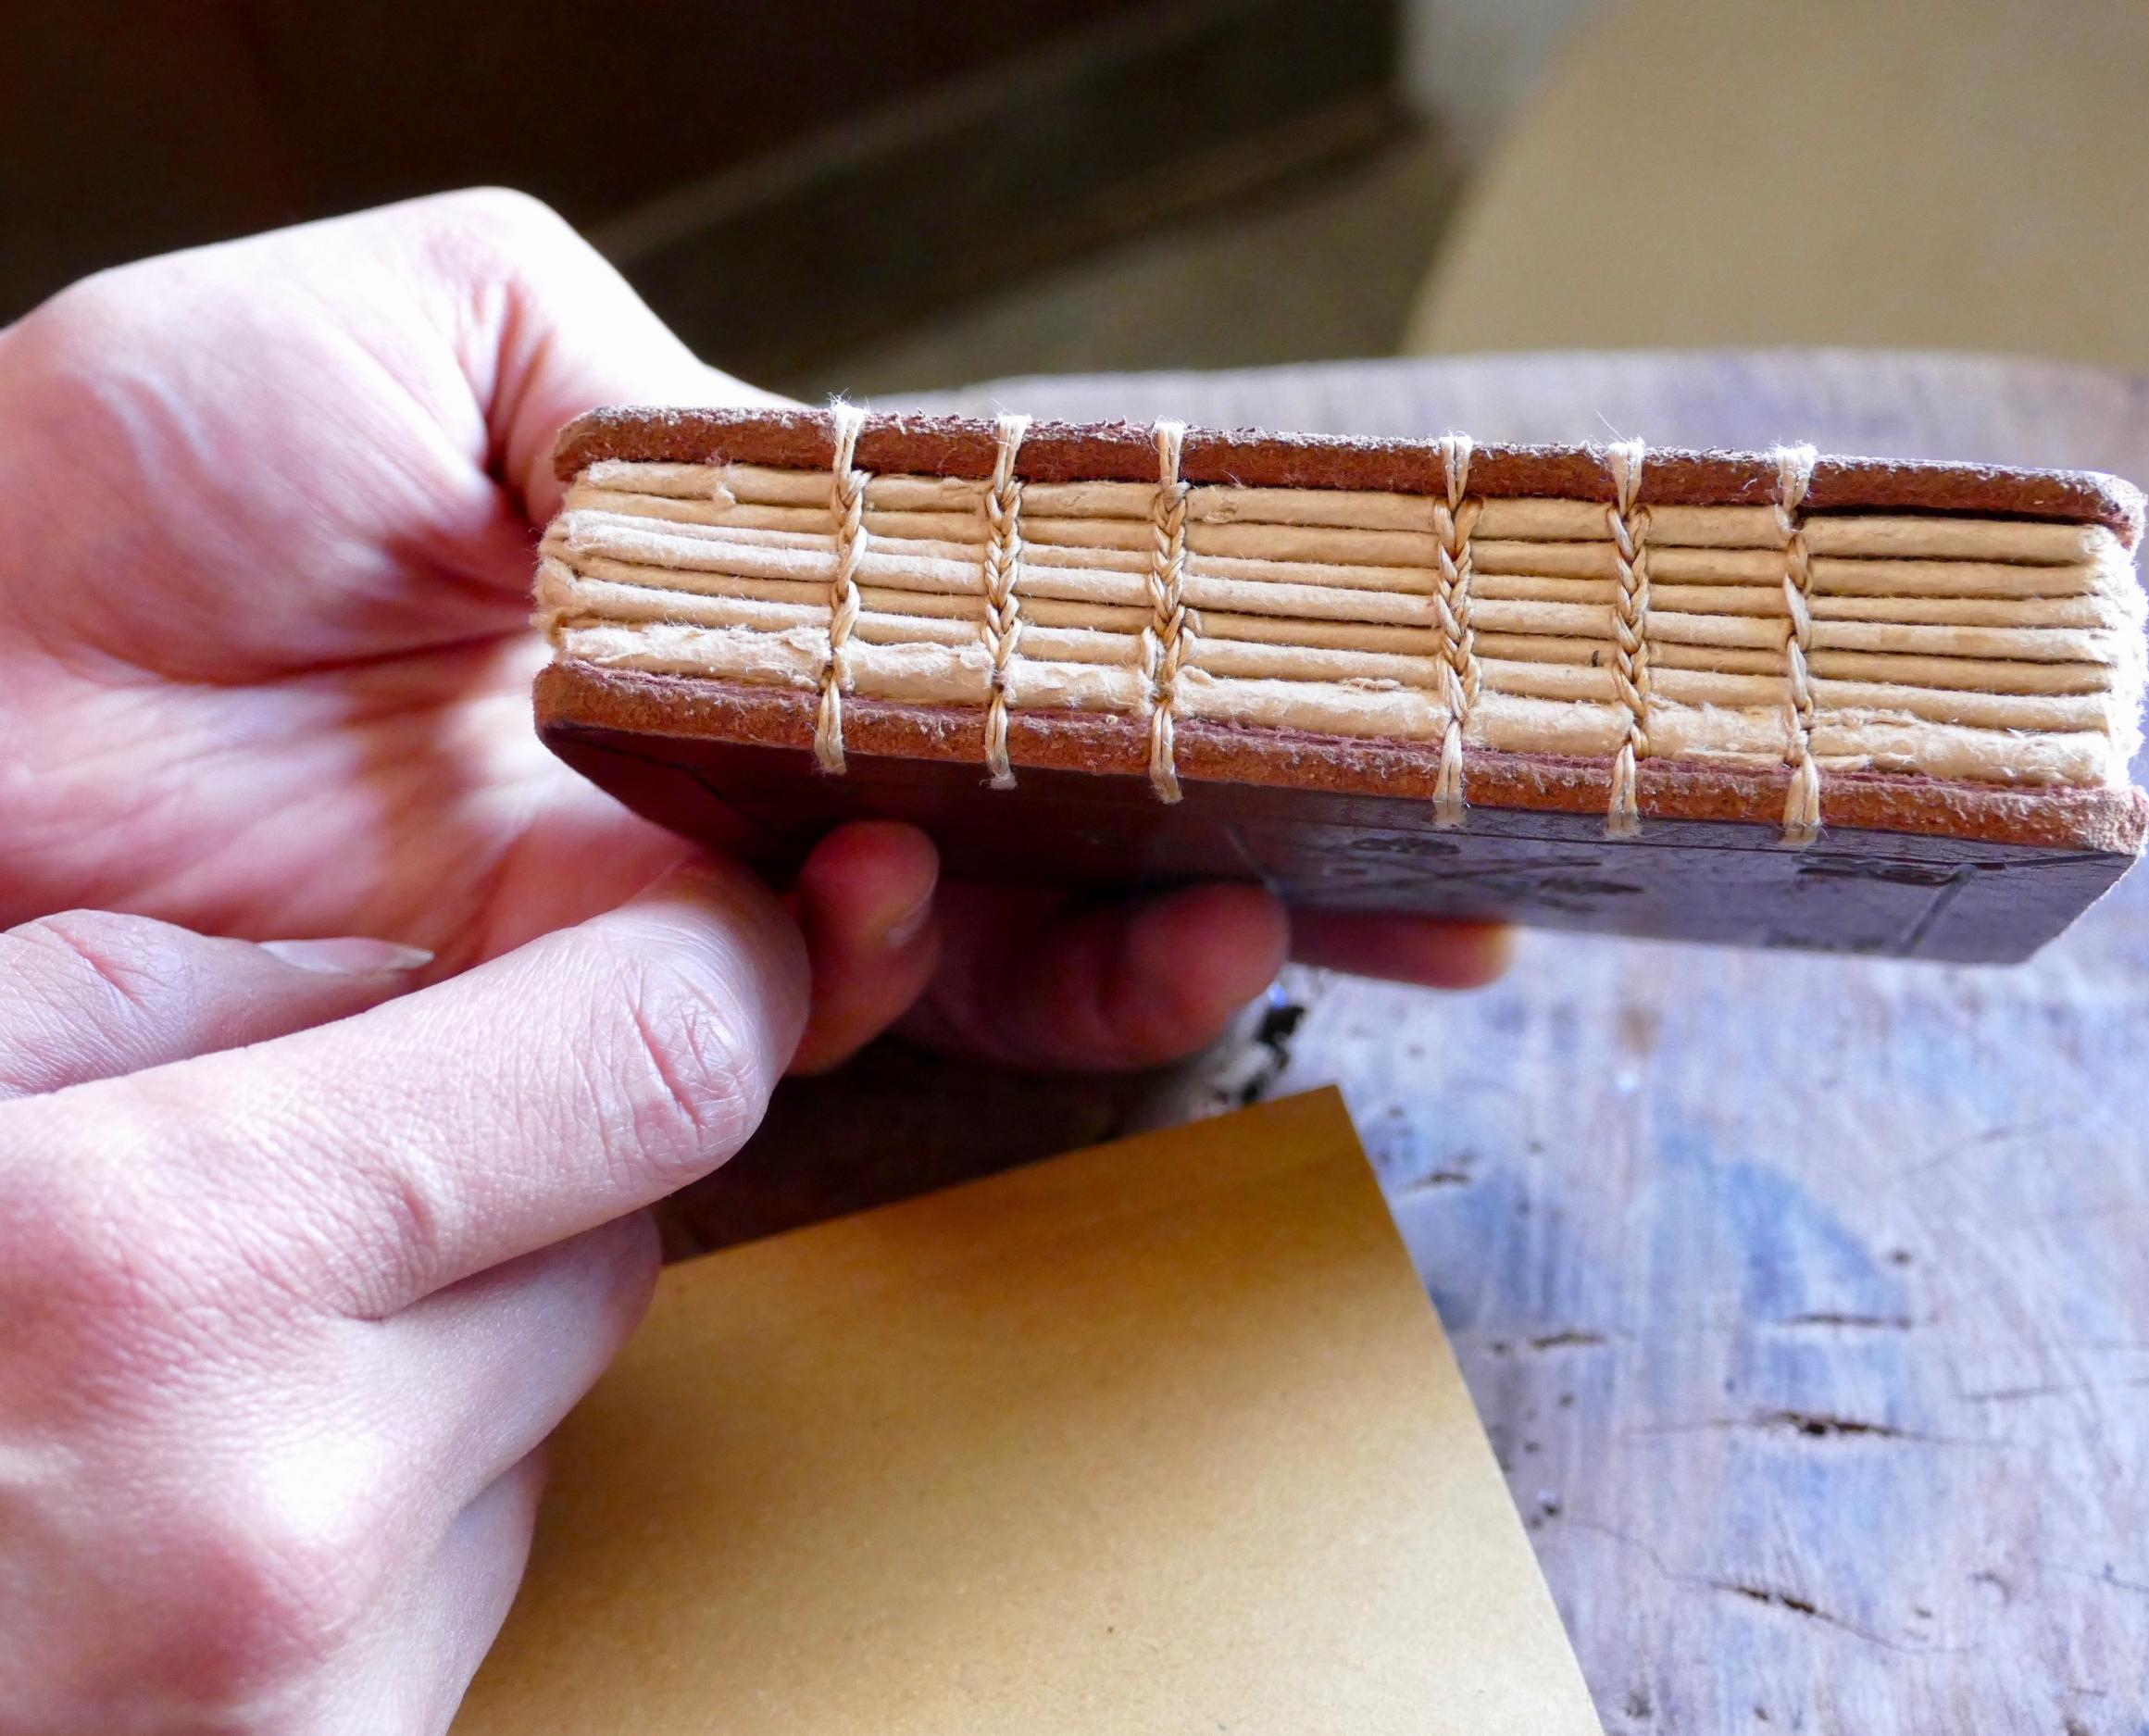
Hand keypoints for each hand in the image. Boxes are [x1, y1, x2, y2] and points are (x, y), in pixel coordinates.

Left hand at [0, 190, 1511, 1074]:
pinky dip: (938, 978)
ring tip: (1272, 903)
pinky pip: (812, 1030)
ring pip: (973, 954)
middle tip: (1420, 858)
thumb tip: (813, 495)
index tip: (1331, 673)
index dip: (1159, 670)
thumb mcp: (401, 340)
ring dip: (1138, 931)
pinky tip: (979, 911)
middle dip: (1239, 839)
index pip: (989, 651)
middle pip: (1035, 825)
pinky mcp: (589, 1057)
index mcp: (701, 620)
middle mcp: (719, 791)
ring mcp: (664, 940)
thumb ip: (625, 387)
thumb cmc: (110, 507)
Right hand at [0, 861, 802, 1731]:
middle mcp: (280, 1519)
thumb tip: (406, 984)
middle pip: (614, 1250)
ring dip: (428, 1367)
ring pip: (538, 1429)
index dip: (711, 981)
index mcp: (156, 1272)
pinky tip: (168, 1519)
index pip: (654, 1074)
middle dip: (511, 1185)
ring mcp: (310, 1708)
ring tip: (176, 1386)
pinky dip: (378, 1519)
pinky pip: (459, 1589)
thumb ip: (164, 1000)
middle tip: (311, 1182)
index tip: (707, 948)